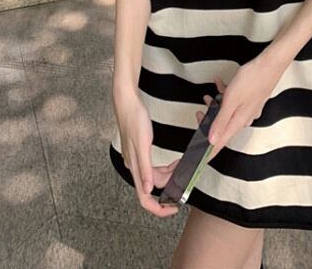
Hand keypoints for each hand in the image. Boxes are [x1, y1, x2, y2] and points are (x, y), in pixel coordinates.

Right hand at [113, 90, 179, 217]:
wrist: (127, 103)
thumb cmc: (134, 120)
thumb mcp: (142, 144)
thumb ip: (145, 169)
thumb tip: (148, 191)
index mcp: (135, 168)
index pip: (145, 199)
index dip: (158, 209)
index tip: (174, 208)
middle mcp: (134, 167)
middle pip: (153, 187)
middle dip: (169, 184)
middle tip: (184, 176)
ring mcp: (136, 160)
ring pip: (154, 177)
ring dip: (168, 175)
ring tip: (180, 165)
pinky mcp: (139, 153)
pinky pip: (153, 167)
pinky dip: (165, 167)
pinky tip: (173, 161)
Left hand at [198, 56, 286, 159]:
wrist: (270, 64)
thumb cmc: (253, 79)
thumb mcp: (231, 99)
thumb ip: (220, 121)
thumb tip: (211, 140)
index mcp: (238, 123)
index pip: (219, 144)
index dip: (207, 154)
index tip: (198, 160)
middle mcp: (243, 119)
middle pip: (221, 128)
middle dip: (208, 122)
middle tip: (199, 113)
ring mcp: (247, 110)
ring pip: (226, 114)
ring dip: (215, 107)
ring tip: (208, 97)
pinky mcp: (249, 101)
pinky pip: (233, 103)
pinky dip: (224, 96)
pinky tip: (220, 86)